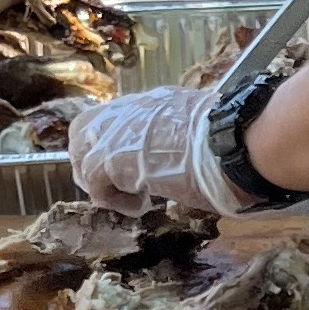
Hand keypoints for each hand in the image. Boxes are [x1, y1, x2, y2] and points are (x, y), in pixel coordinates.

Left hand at [67, 84, 254, 217]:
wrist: (227, 144)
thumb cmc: (227, 140)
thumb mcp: (197, 128)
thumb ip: (179, 135)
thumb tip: (188, 151)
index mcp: (150, 103)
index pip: (112, 118)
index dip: (110, 143)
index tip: (127, 167)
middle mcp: (127, 112)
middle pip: (83, 130)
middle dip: (90, 160)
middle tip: (115, 187)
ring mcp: (115, 134)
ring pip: (81, 158)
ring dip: (102, 184)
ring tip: (132, 199)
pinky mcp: (110, 160)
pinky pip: (95, 187)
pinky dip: (116, 202)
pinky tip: (142, 206)